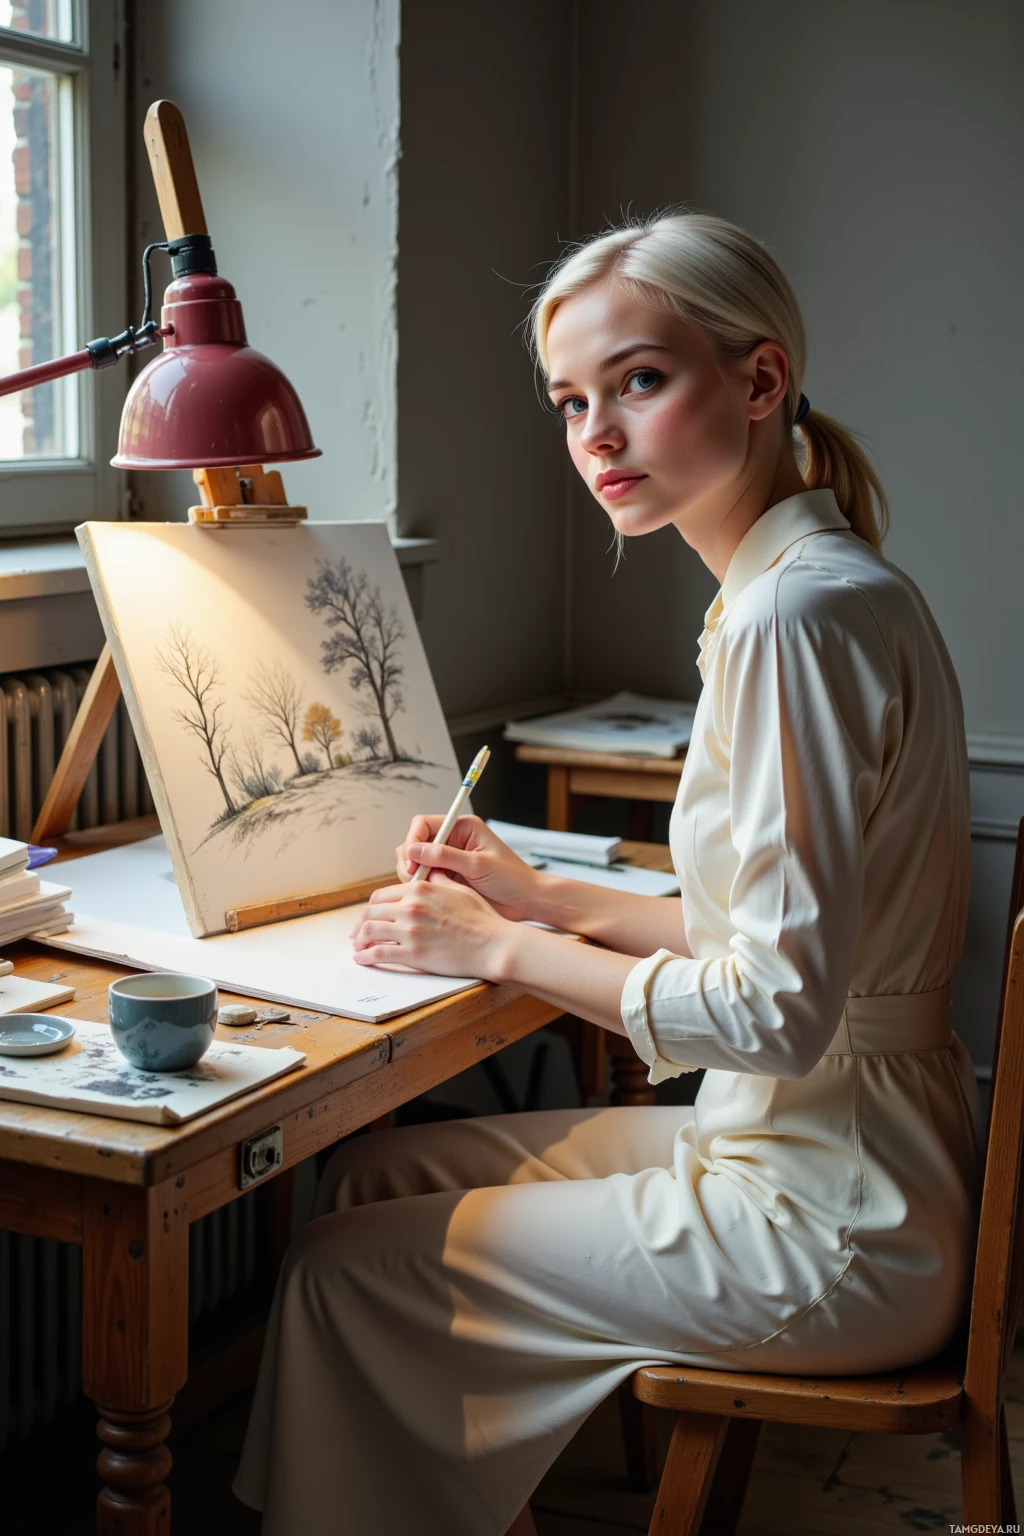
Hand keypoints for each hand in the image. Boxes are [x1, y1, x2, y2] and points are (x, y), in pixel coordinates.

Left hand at [351, 874, 511, 976]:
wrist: (493, 944)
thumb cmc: (482, 920)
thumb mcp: (460, 890)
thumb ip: (439, 881)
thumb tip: (429, 874)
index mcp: (420, 889)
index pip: (381, 895)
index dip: (371, 908)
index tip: (369, 916)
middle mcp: (411, 907)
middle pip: (370, 913)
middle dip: (360, 925)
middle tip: (358, 935)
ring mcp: (410, 930)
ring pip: (369, 932)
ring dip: (359, 941)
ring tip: (358, 948)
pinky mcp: (412, 953)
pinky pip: (378, 953)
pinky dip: (365, 957)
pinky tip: (362, 960)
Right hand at [394, 814, 539, 921]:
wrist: (526, 901)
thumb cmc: (512, 878)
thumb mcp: (478, 865)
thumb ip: (445, 856)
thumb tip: (413, 850)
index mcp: (462, 827)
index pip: (423, 825)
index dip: (413, 841)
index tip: (411, 862)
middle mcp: (452, 840)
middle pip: (415, 843)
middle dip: (411, 861)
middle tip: (418, 880)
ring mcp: (448, 860)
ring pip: (416, 863)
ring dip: (416, 876)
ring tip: (428, 889)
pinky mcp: (448, 877)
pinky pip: (425, 879)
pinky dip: (423, 887)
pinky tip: (433, 896)